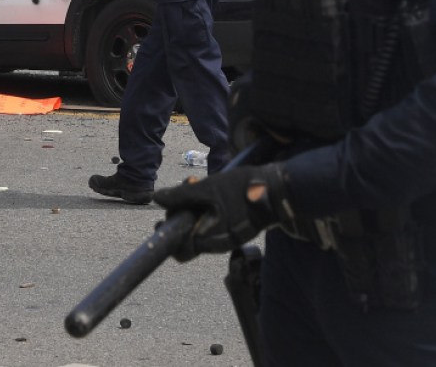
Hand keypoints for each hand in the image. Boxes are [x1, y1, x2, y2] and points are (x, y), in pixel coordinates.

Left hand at [152, 163, 288, 260]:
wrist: (279, 191)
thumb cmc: (242, 190)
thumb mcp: (207, 188)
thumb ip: (181, 195)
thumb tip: (157, 198)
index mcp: (210, 239)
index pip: (181, 252)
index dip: (169, 235)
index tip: (161, 219)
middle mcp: (219, 243)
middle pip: (188, 237)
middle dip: (181, 214)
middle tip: (183, 191)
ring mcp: (228, 237)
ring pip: (200, 228)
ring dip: (192, 208)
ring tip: (195, 184)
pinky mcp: (235, 229)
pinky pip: (213, 224)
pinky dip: (206, 209)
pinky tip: (208, 190)